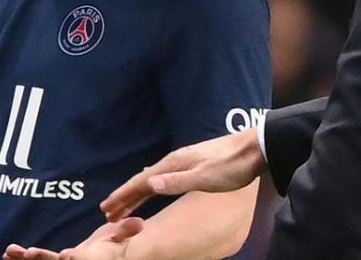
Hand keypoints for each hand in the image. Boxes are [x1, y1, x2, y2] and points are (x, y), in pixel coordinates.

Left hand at [3, 217, 144, 259]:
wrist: (102, 258)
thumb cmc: (110, 247)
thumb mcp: (119, 237)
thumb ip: (126, 230)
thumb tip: (141, 223)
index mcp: (89, 259)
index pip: (81, 259)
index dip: (74, 259)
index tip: (66, 255)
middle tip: (31, 253)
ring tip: (12, 252)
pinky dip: (21, 259)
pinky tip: (8, 253)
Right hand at [101, 129, 266, 220]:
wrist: (254, 149)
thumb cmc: (232, 165)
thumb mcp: (206, 177)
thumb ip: (178, 182)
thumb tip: (151, 185)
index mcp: (174, 164)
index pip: (142, 182)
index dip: (123, 195)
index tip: (106, 208)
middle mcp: (175, 160)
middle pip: (143, 180)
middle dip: (125, 196)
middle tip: (107, 212)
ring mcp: (184, 161)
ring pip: (153, 179)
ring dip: (137, 193)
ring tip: (123, 205)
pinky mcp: (193, 164)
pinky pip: (163, 177)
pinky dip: (151, 186)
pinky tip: (152, 186)